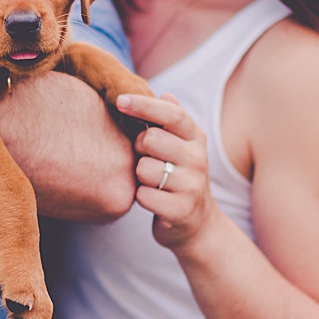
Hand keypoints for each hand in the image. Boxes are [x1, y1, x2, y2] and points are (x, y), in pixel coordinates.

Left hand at [118, 91, 217, 251]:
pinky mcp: (181, 210)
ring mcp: (192, 186)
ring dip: (139, 176)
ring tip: (151, 181)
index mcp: (196, 137)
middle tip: (145, 157)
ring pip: (144, 169)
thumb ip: (169, 120)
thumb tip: (167, 94)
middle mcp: (198, 159)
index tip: (120, 100)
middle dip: (139, 148)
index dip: (144, 104)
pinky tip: (152, 199)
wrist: (197, 224)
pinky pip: (143, 196)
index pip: (171, 113)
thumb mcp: (179, 145)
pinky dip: (140, 197)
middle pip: (151, 140)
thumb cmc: (178, 175)